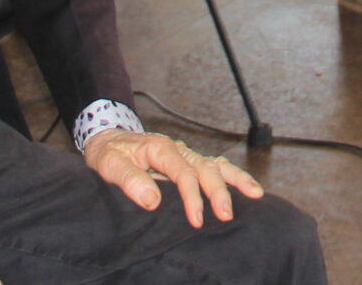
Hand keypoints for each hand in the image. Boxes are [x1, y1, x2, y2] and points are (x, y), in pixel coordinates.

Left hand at [84, 130, 262, 228]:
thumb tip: (153, 200)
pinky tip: (246, 187)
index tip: (197, 220)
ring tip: (256, 193)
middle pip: (205, 168)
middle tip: (226, 215)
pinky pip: (212, 166)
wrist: (106, 141)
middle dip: (218, 191)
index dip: (192, 196)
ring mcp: (183, 155)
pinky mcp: (186, 162)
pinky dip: (230, 175)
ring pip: (214, 165)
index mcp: (160, 148)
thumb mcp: (109, 165)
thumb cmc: (108, 153)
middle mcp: (177, 149)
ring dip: (234, 179)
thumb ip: (130, 180)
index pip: (183, 173)